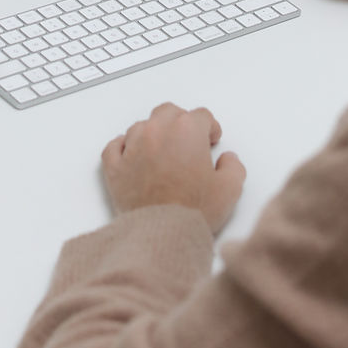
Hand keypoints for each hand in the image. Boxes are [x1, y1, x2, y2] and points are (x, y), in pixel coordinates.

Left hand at [101, 102, 245, 233]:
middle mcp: (157, 131)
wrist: (162, 234)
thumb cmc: (194, 210)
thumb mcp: (230, 189)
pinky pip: (114, 146)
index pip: (201, 116)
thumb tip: (227, 159)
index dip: (209, 128)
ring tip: (162, 153)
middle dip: (180, 123)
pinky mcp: (114, 166)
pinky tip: (132, 156)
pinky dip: (123, 148)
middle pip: (169, 112)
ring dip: (153, 134)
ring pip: (142, 126)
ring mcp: (132, 147)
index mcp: (186, 130)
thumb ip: (234, 167)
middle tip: (188, 142)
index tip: (211, 140)